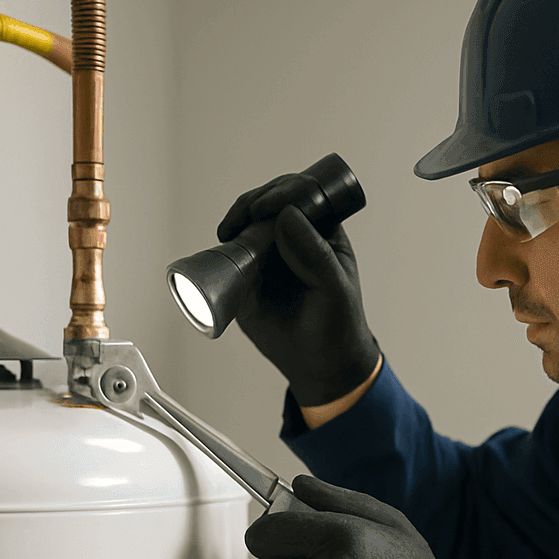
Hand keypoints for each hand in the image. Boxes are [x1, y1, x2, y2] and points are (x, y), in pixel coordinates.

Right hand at [217, 174, 378, 406]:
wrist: (319, 364)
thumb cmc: (337, 325)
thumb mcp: (335, 290)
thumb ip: (314, 254)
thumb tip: (286, 215)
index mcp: (322, 231)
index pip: (302, 196)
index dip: (281, 193)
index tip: (264, 207)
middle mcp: (293, 236)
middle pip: (268, 202)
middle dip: (251, 205)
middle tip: (240, 221)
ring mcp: (268, 254)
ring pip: (246, 224)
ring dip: (235, 224)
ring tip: (229, 236)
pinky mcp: (246, 275)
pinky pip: (229, 255)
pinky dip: (222, 250)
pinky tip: (221, 250)